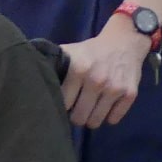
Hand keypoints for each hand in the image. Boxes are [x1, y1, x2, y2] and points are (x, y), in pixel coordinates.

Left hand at [60, 13, 151, 127]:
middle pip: (78, 118)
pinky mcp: (130, 93)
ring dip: (91, 117)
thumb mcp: (71, 52)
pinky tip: (107, 105)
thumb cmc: (93, 50)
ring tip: (91, 107)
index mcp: (79, 69)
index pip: (62, 105)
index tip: (64, 102)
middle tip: (78, 106)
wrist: (127, 39)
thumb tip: (31, 84)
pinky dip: (109, 116)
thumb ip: (54, 66)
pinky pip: (113, 120)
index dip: (61, 105)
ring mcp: (115, 88)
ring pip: (95, 122)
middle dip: (76, 114)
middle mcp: (97, 80)